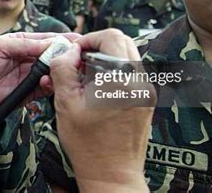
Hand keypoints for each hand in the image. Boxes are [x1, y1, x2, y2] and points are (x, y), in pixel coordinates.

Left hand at [0, 32, 79, 121]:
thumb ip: (25, 45)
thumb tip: (51, 43)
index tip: (77, 40)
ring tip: (64, 68)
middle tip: (79, 55)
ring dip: (59, 70)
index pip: (45, 39)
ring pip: (51, 73)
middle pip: (52, 56)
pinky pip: (44, 90)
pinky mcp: (25, 95)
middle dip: (65, 55)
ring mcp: (26, 78)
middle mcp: (25, 59)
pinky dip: (50, 86)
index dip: (61, 40)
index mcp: (19, 43)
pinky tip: (50, 82)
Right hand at [49, 29, 154, 190]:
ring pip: (128, 56)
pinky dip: (115, 71)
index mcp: (121, 80)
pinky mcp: (148, 99)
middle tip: (80, 61)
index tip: (75, 52)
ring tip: (87, 76)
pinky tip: (99, 88)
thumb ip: (63, 69)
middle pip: (123, 42)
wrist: (112, 174)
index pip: (111, 37)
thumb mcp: (65, 103)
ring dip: (107, 58)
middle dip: (98, 46)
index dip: (89, 39)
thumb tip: (68, 51)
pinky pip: (132, 72)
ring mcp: (147, 91)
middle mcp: (140, 82)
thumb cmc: (88, 144)